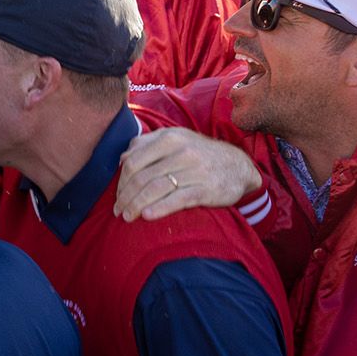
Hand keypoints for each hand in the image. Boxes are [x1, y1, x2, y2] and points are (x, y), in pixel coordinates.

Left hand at [115, 128, 260, 221]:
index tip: (117, 196)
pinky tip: (147, 216)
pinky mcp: (206, 189)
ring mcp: (194, 170)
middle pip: (141, 177)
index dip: (121, 182)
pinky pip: (178, 199)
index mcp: (168, 138)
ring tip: (128, 217)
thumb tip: (122, 159)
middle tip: (118, 211)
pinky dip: (159, 208)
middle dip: (125, 197)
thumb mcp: (175, 139)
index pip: (133, 162)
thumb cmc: (199, 154)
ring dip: (137, 205)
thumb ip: (146, 144)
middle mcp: (181, 151)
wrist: (238, 166)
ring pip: (156, 189)